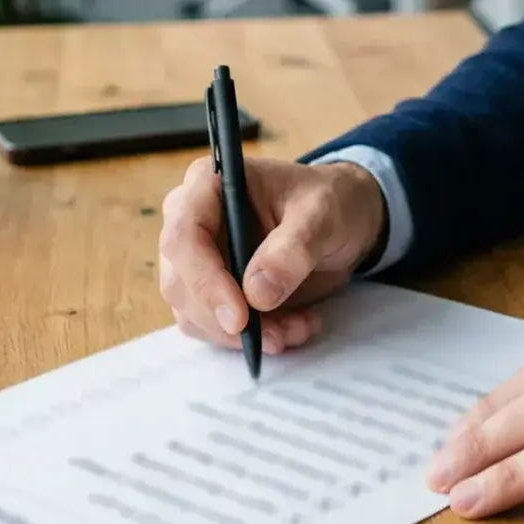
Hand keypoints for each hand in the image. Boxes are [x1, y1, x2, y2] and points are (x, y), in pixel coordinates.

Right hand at [157, 157, 387, 354]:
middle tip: (280, 336)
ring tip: (298, 328)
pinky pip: (214, 327)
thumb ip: (292, 249)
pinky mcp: (210, 291)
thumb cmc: (328, 203)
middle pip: (181, 283)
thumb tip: (256, 294)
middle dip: (228, 319)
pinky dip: (250, 339)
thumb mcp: (322, 216)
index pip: (183, 237)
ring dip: (244, 335)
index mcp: (208, 184)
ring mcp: (196, 259)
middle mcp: (191, 221)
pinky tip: (293, 327)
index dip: (205, 281)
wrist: (342, 220)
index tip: (240, 318)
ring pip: (194, 313)